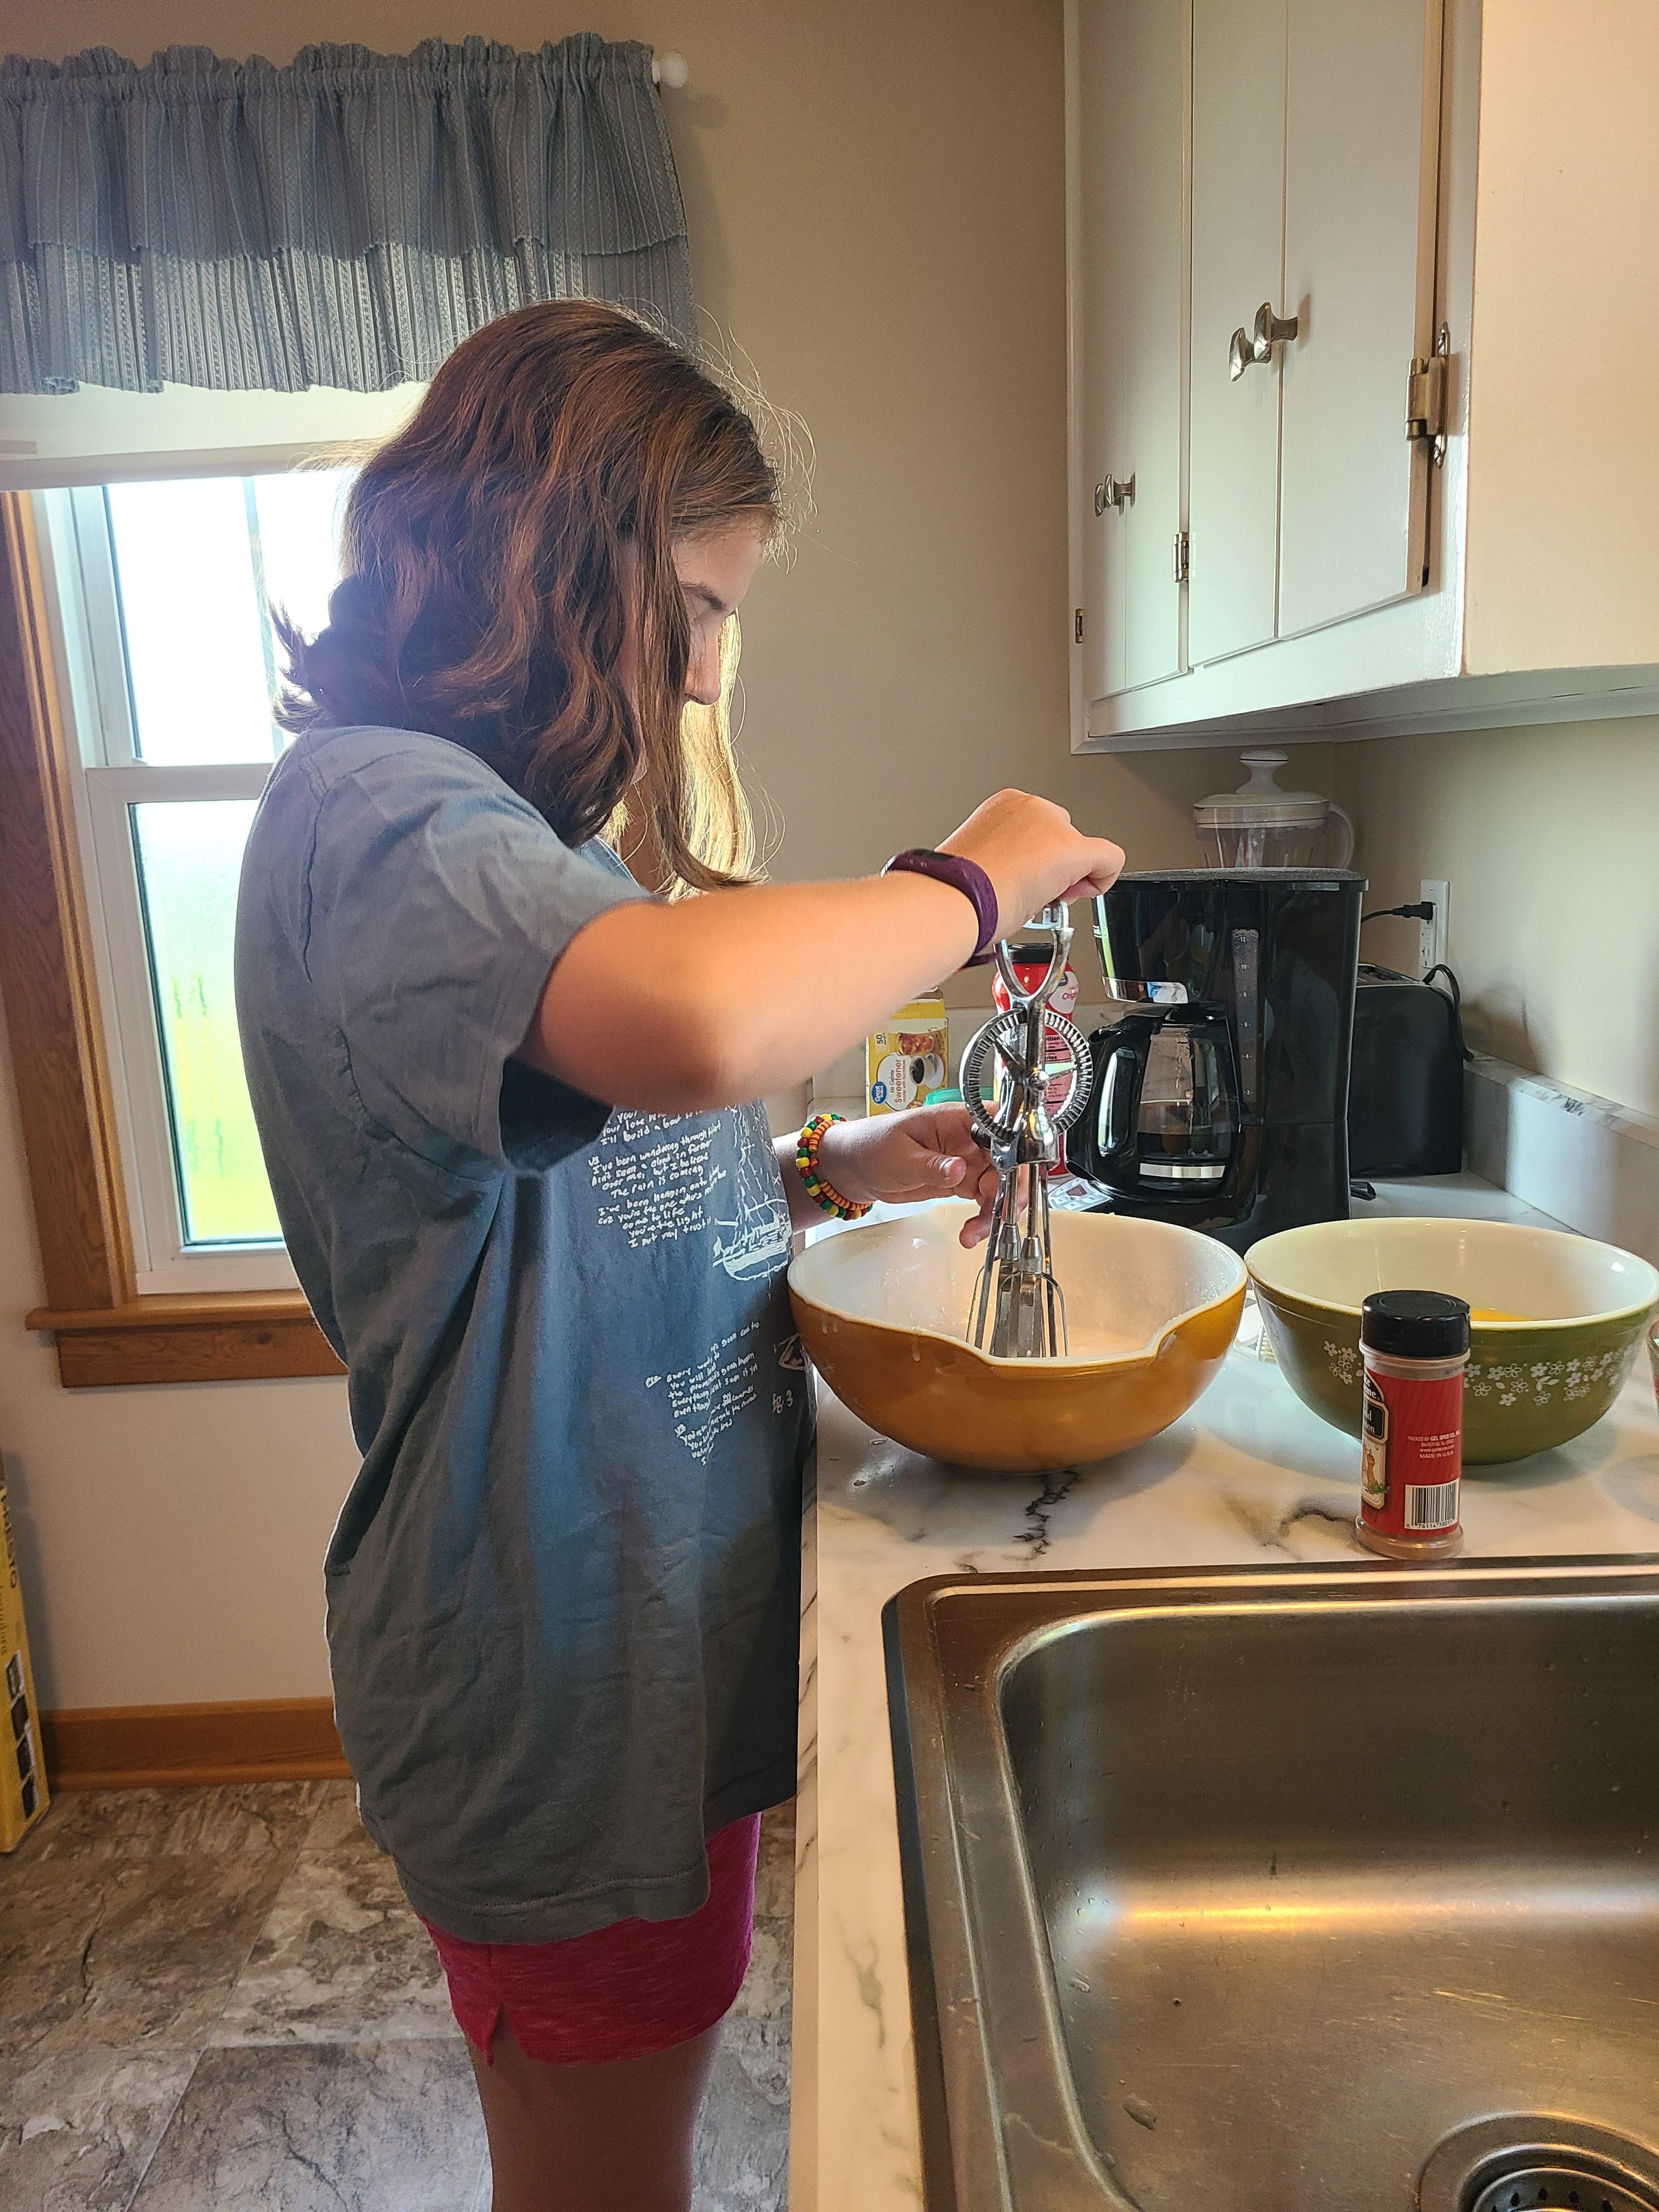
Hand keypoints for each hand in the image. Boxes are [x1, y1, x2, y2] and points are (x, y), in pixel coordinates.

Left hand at [817, 1104, 1005, 1248]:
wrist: (855, 1168)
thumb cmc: (871, 1147)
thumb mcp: (898, 1157)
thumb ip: (930, 1165)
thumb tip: (959, 1168)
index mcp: (956, 1120)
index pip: (999, 1128)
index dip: (1015, 1150)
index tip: (1012, 1176)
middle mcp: (968, 1139)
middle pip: (1009, 1160)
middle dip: (1009, 1189)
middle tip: (999, 1215)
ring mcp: (968, 1161)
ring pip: (1001, 1185)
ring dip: (995, 1211)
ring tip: (975, 1234)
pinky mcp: (962, 1182)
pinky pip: (985, 1200)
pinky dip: (984, 1218)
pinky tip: (972, 1234)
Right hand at [939, 790, 1124, 940]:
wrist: (952, 899)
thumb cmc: (955, 890)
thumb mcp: (976, 865)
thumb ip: (998, 862)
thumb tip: (1010, 879)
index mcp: (1000, 807)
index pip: (1036, 831)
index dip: (1034, 861)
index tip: (1020, 880)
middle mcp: (1028, 807)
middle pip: (1061, 836)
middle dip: (1054, 867)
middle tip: (1033, 893)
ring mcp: (1051, 825)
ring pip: (1081, 849)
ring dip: (1068, 875)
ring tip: (1038, 898)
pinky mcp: (1072, 848)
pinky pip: (1109, 858)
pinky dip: (1103, 878)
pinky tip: (1083, 893)